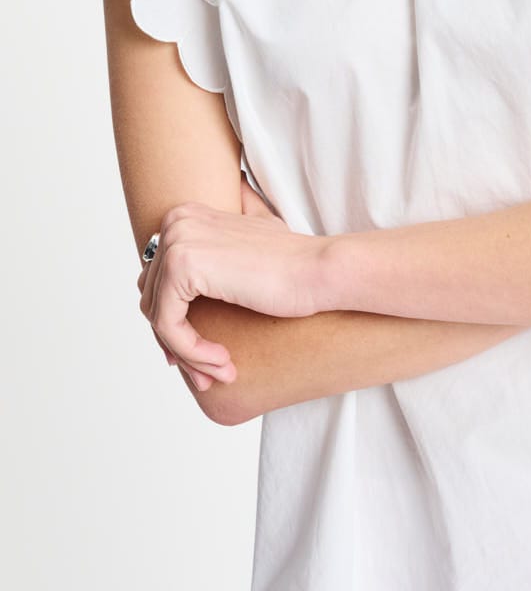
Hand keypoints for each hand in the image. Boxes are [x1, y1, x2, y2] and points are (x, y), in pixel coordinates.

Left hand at [136, 173, 323, 389]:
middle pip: (153, 300)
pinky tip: (225, 364)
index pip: (158, 282)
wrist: (318, 271)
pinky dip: (192, 352)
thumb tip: (198, 264)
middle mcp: (173, 223)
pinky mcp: (181, 267)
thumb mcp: (252, 241)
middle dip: (179, 343)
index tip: (199, 355)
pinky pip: (168, 325)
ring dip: (188, 354)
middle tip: (207, 374)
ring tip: (219, 373)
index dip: (176, 323)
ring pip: (159, 318)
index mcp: (183, 216)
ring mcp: (175, 242)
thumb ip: (220, 239)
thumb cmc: (294, 262)